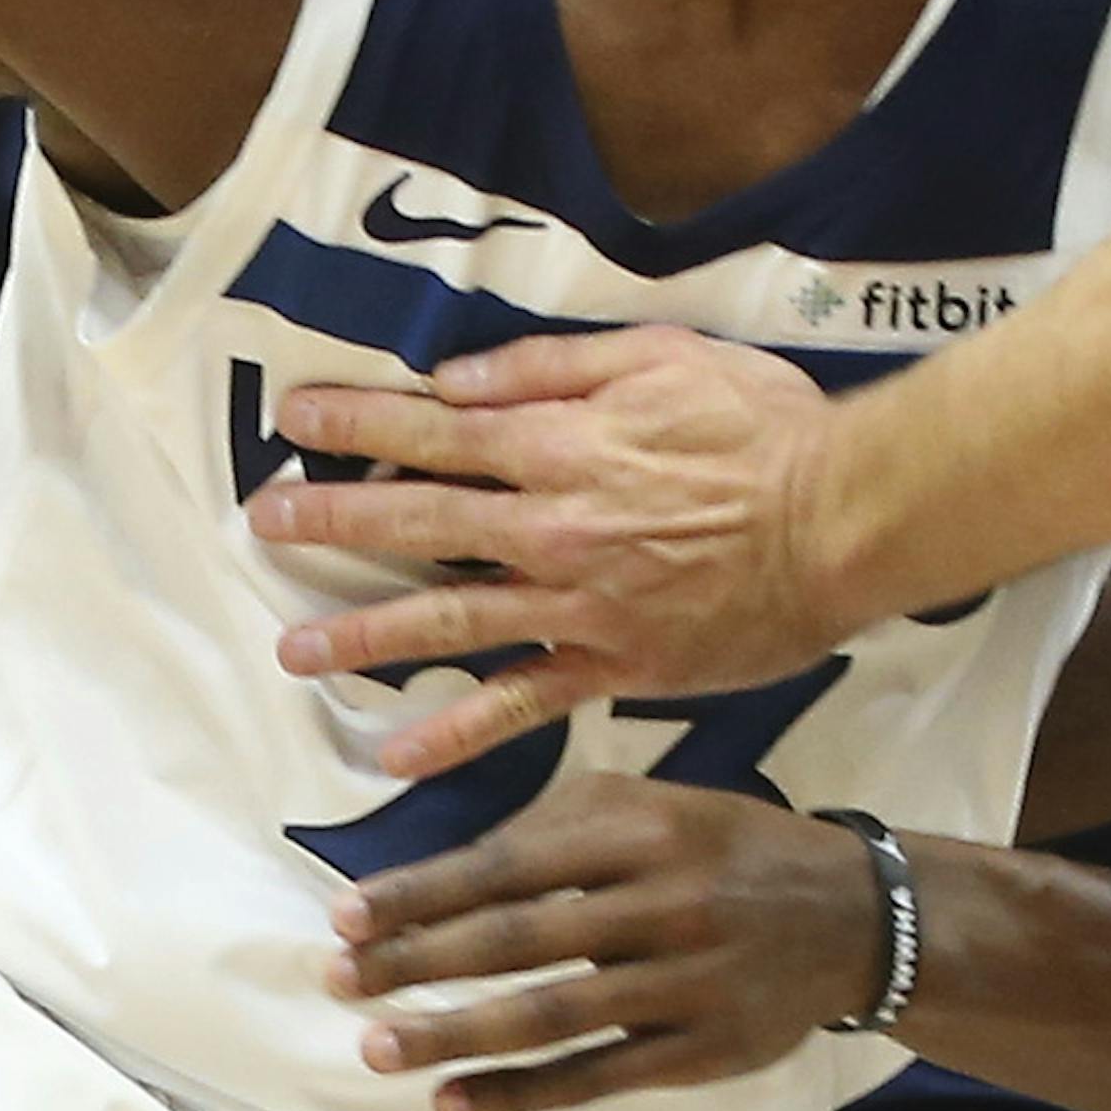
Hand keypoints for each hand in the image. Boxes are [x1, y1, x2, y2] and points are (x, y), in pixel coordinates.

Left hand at [249, 325, 849, 778]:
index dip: (357, 422)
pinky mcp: (614, 663)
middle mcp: (550, 524)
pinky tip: (396, 754)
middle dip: (333, 521)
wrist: (844, 521)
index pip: (433, 428)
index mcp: (558, 441)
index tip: (295, 419)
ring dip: (363, 635)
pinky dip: (458, 731)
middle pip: (416, 522)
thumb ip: (551, 367)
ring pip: (447, 622)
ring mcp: (577, 603)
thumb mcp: (662, 355)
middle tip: (266, 522)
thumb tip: (457, 378)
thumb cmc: (767, 427)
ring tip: (294, 651)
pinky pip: (522, 703)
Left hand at [330, 771, 882, 1110]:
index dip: (422, 892)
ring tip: (375, 1047)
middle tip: (337, 979)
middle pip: (519, 939)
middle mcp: (663, 902)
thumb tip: (442, 876)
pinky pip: (597, 1077)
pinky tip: (453, 1103)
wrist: (853, 915)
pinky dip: (520, 1094)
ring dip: (453, 1033)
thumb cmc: (726, 848)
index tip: (346, 917)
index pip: (509, 864)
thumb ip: (557, 826)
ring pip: (550, 1016)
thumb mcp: (654, 804)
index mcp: (641, 828)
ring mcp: (686, 983)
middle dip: (417, 961)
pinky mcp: (702, 1051)